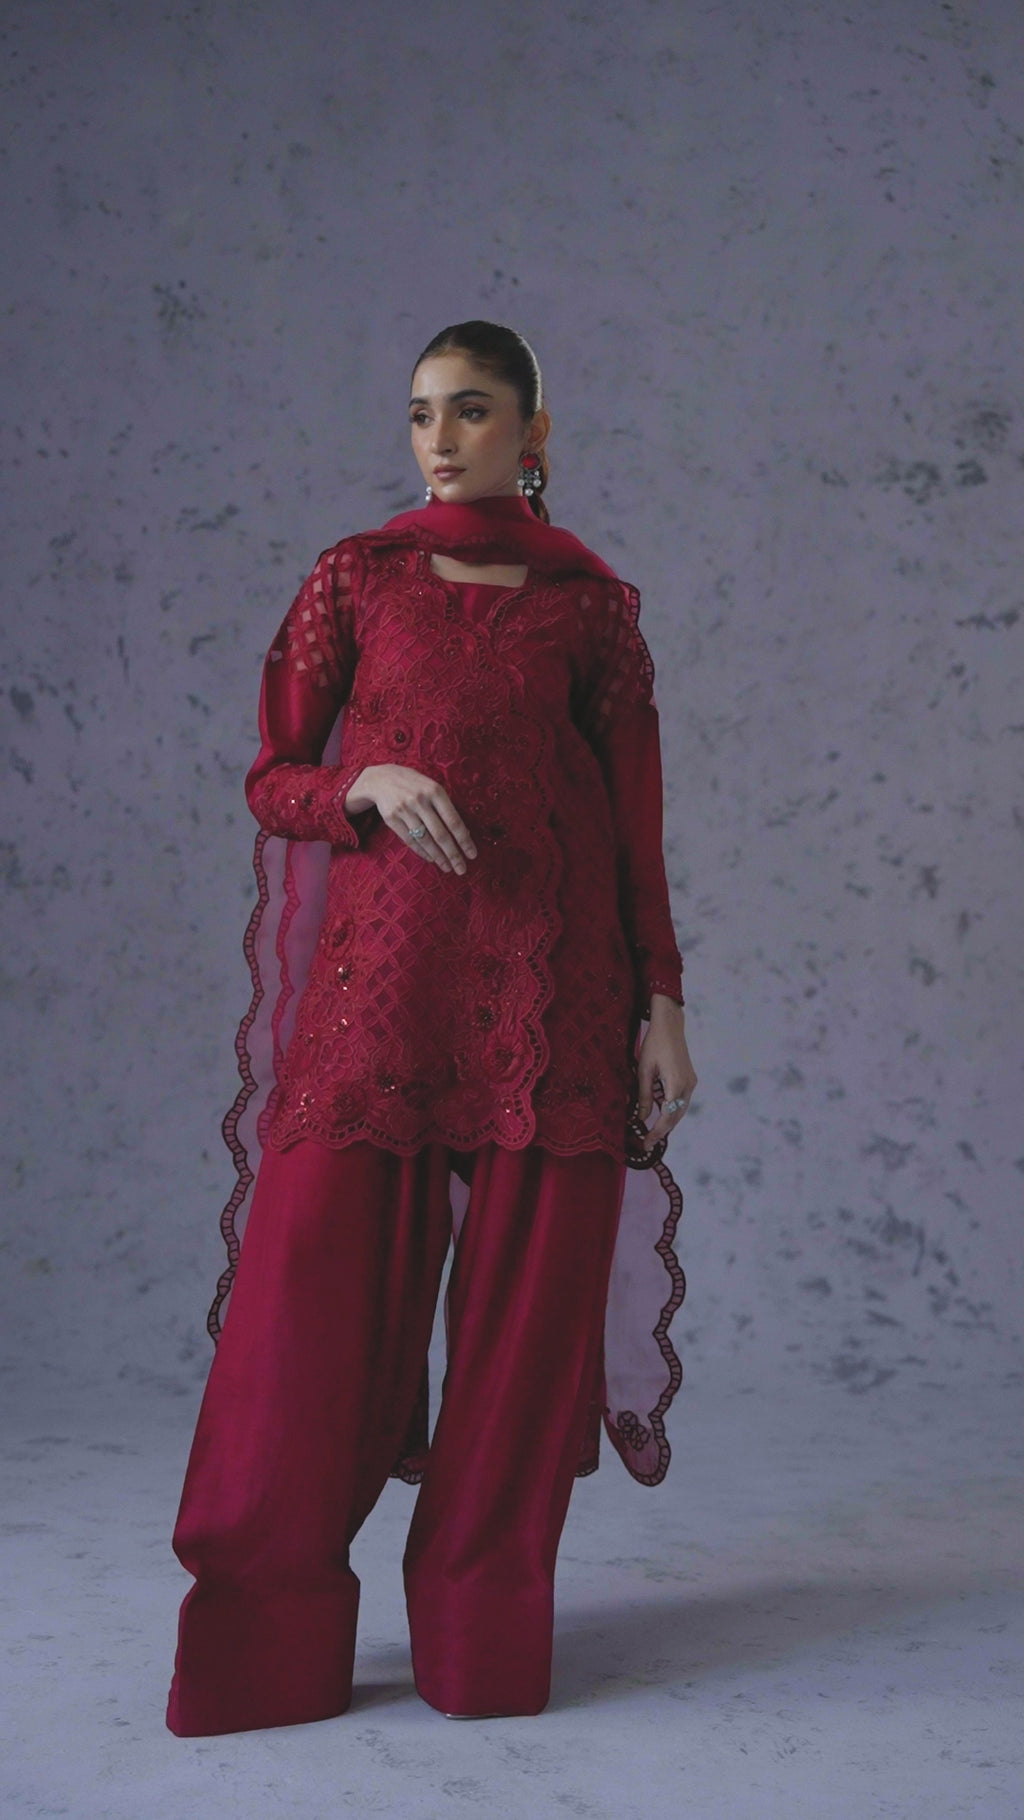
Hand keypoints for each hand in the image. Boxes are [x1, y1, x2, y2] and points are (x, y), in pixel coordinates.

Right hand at [343, 765, 477, 874]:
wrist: (381, 779)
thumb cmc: (415, 785)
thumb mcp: (433, 787)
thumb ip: (446, 807)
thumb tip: (463, 833)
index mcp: (435, 791)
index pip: (454, 821)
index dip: (464, 840)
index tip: (472, 855)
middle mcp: (420, 800)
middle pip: (440, 834)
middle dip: (453, 854)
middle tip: (461, 869)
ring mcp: (404, 810)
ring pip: (425, 840)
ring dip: (438, 856)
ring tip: (448, 867)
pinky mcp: (391, 818)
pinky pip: (410, 840)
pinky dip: (422, 852)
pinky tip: (431, 859)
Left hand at [637, 997, 696, 1151]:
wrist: (669, 1026)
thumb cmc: (654, 1044)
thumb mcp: (644, 1070)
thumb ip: (644, 1096)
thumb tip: (641, 1118)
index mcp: (676, 1084)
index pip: (667, 1117)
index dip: (657, 1132)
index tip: (646, 1143)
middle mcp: (688, 1085)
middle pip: (676, 1116)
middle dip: (662, 1130)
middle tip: (647, 1142)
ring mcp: (691, 1082)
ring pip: (680, 1110)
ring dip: (667, 1121)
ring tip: (651, 1132)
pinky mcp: (690, 1079)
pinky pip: (681, 1100)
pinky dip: (671, 1109)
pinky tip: (660, 1113)